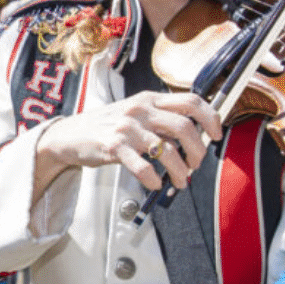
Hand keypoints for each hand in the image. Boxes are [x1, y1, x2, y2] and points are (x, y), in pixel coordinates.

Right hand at [32, 91, 221, 193]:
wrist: (68, 135)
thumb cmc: (104, 127)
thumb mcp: (134, 114)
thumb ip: (160, 120)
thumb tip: (192, 139)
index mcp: (149, 99)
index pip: (191, 100)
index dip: (211, 117)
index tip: (217, 134)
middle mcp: (139, 110)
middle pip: (184, 126)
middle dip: (198, 150)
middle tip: (196, 164)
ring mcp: (126, 128)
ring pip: (167, 150)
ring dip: (180, 171)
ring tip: (180, 181)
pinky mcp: (113, 147)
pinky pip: (143, 167)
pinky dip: (154, 180)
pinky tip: (154, 184)